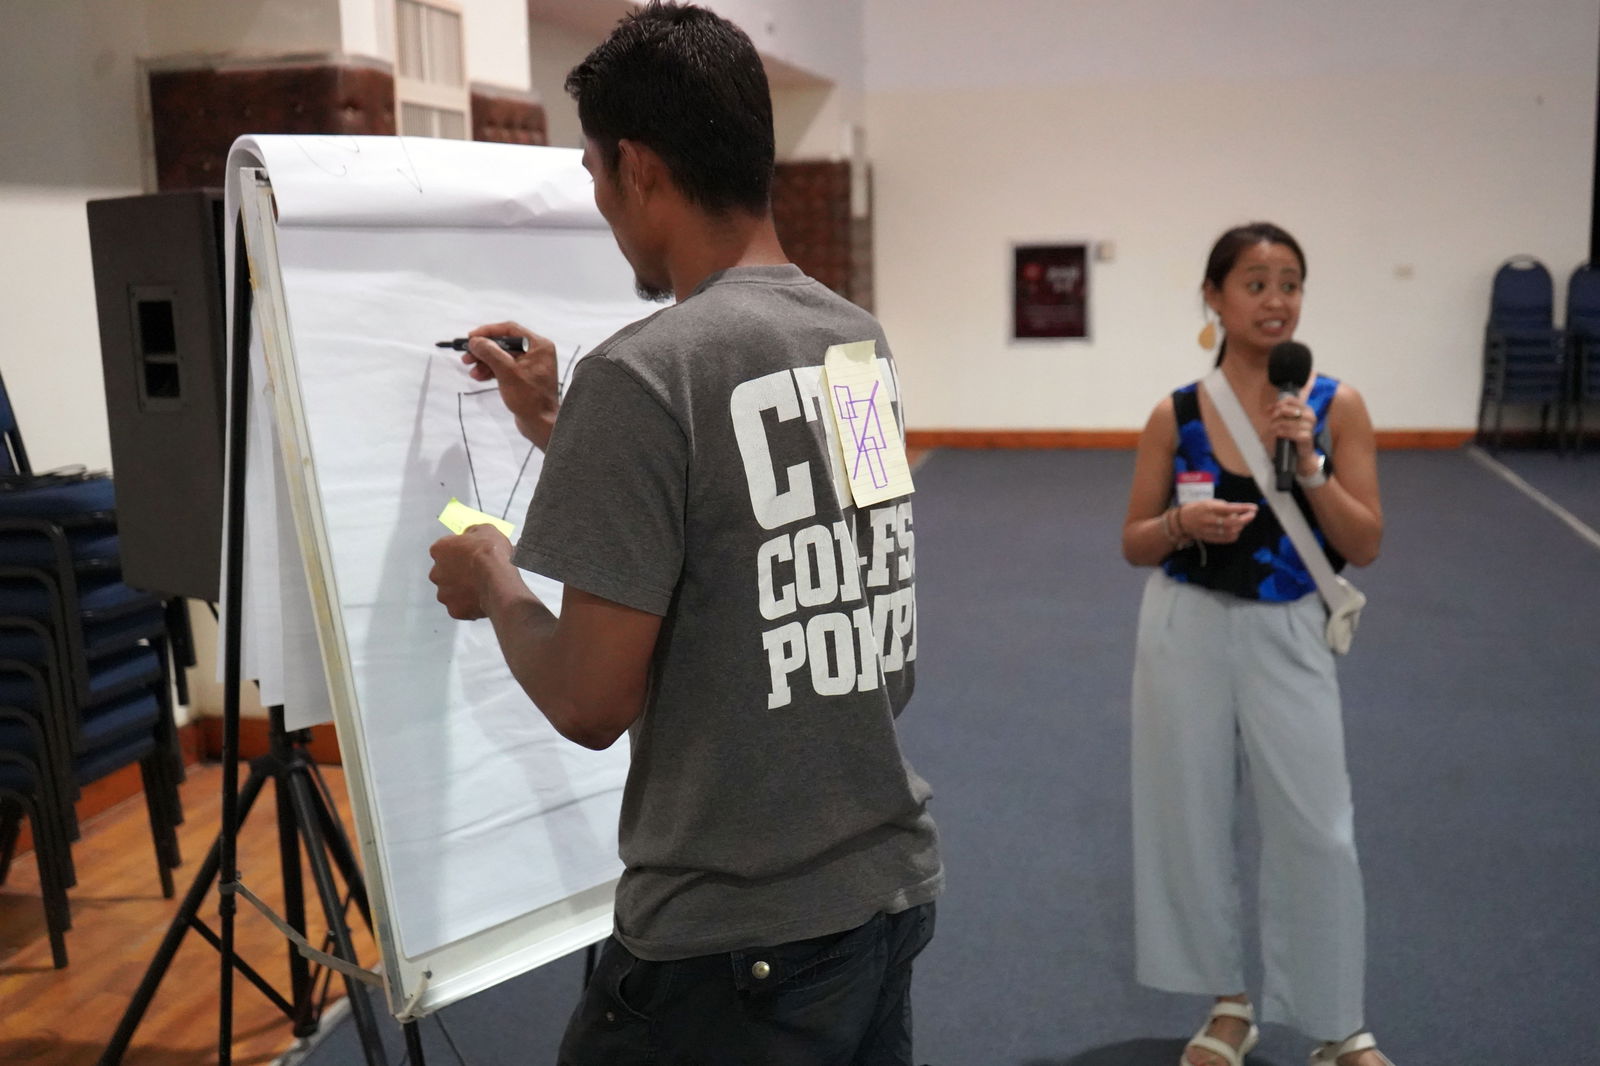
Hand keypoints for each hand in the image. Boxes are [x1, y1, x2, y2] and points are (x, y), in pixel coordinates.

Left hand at [428, 525, 513, 619]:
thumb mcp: (485, 530)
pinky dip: (469, 605)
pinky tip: (482, 598)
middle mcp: (436, 572)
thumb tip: (470, 535)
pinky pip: (460, 607)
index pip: (443, 549)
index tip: (469, 553)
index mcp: (439, 549)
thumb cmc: (491, 553)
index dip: (458, 551)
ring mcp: (444, 593)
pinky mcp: (454, 610)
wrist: (498, 579)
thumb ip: (472, 532)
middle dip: (457, 572)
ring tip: (481, 586)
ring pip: (451, 592)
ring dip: (462, 590)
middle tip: (475, 571)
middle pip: (444, 572)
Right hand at [464, 321, 559, 449]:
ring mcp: (531, 365)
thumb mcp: (507, 372)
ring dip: (485, 362)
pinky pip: (504, 368)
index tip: (471, 338)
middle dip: (484, 351)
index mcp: (539, 345)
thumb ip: (490, 353)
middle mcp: (537, 352)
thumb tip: (475, 341)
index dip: (488, 332)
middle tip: (466, 357)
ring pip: (502, 356)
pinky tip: (479, 377)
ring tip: (472, 371)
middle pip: (504, 343)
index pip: (509, 329)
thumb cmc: (530, 399)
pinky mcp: (524, 377)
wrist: (541, 425)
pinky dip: (491, 371)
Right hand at [1178, 500, 1258, 543]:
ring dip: (1241, 527)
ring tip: (1243, 521)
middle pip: (1232, 522)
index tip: (1254, 508)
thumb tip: (1239, 511)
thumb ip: (1222, 506)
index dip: (1244, 508)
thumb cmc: (1196, 508)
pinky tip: (1237, 530)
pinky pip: (1226, 539)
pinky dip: (1235, 535)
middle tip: (1252, 515)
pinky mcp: (1210, 538)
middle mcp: (1209, 519)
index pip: (1230, 508)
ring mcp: (1209, 530)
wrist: (1181, 521)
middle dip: (1246, 519)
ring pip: (1231, 531)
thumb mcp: (1208, 502)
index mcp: (1209, 508)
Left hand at [1265, 395, 1318, 473]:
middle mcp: (1310, 416)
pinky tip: (1277, 434)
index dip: (1277, 404)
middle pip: (1285, 410)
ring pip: (1284, 422)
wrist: (1304, 451)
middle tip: (1271, 421)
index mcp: (1307, 409)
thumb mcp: (1290, 420)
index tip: (1269, 410)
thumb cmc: (1296, 433)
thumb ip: (1282, 412)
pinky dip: (1280, 433)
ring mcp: (1309, 426)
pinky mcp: (1306, 437)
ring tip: (1272, 429)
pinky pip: (1288, 432)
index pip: (1290, 400)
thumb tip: (1268, 408)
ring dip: (1275, 426)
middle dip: (1275, 415)